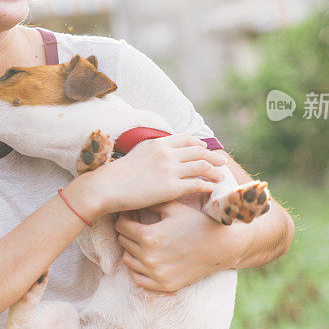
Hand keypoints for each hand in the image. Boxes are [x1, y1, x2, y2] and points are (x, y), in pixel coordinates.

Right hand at [75, 134, 226, 215]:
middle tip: (222, 162)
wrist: (107, 186)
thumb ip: (153, 151)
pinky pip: (197, 184)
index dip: (198, 145)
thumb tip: (161, 152)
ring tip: (222, 176)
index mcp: (158, 144)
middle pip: (198, 152)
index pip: (186, 139)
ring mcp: (170, 170)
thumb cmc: (117, 174)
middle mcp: (167, 153)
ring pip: (202, 166)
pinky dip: (208, 185)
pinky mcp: (171, 188)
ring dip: (215, 171)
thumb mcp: (137, 153)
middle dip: (213, 157)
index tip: (205, 150)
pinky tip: (212, 188)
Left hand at [114, 200, 243, 291]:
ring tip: (142, 240)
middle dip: (128, 231)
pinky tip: (147, 257)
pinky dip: (138, 268)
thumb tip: (133, 197)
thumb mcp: (173, 207)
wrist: (221, 246)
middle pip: (123, 242)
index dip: (125, 216)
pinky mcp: (164, 285)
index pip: (121, 226)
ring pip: (128, 260)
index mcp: (150, 236)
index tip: (132, 213)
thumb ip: (150, 202)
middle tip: (136, 224)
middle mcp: (150, 258)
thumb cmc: (197, 222)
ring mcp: (156, 274)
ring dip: (131, 249)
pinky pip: (138, 278)